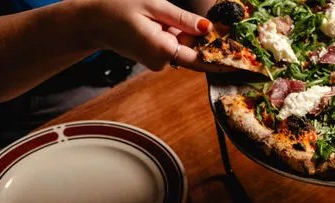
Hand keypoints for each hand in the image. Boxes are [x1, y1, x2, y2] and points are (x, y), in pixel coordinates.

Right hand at [71, 0, 223, 71]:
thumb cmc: (117, 9)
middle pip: (196, 55)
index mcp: (162, 50)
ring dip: (189, 36)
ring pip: (185, 50)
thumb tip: (209, 28)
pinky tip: (166, 23)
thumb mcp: (153, 5)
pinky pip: (174, 49)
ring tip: (170, 19)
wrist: (90, 21)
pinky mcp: (155, 59)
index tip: (244, 64)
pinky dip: (179, 37)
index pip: (201, 60)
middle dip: (209, 43)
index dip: (224, 61)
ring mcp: (157, 63)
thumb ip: (182, 19)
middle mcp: (162, 62)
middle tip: (228, 34)